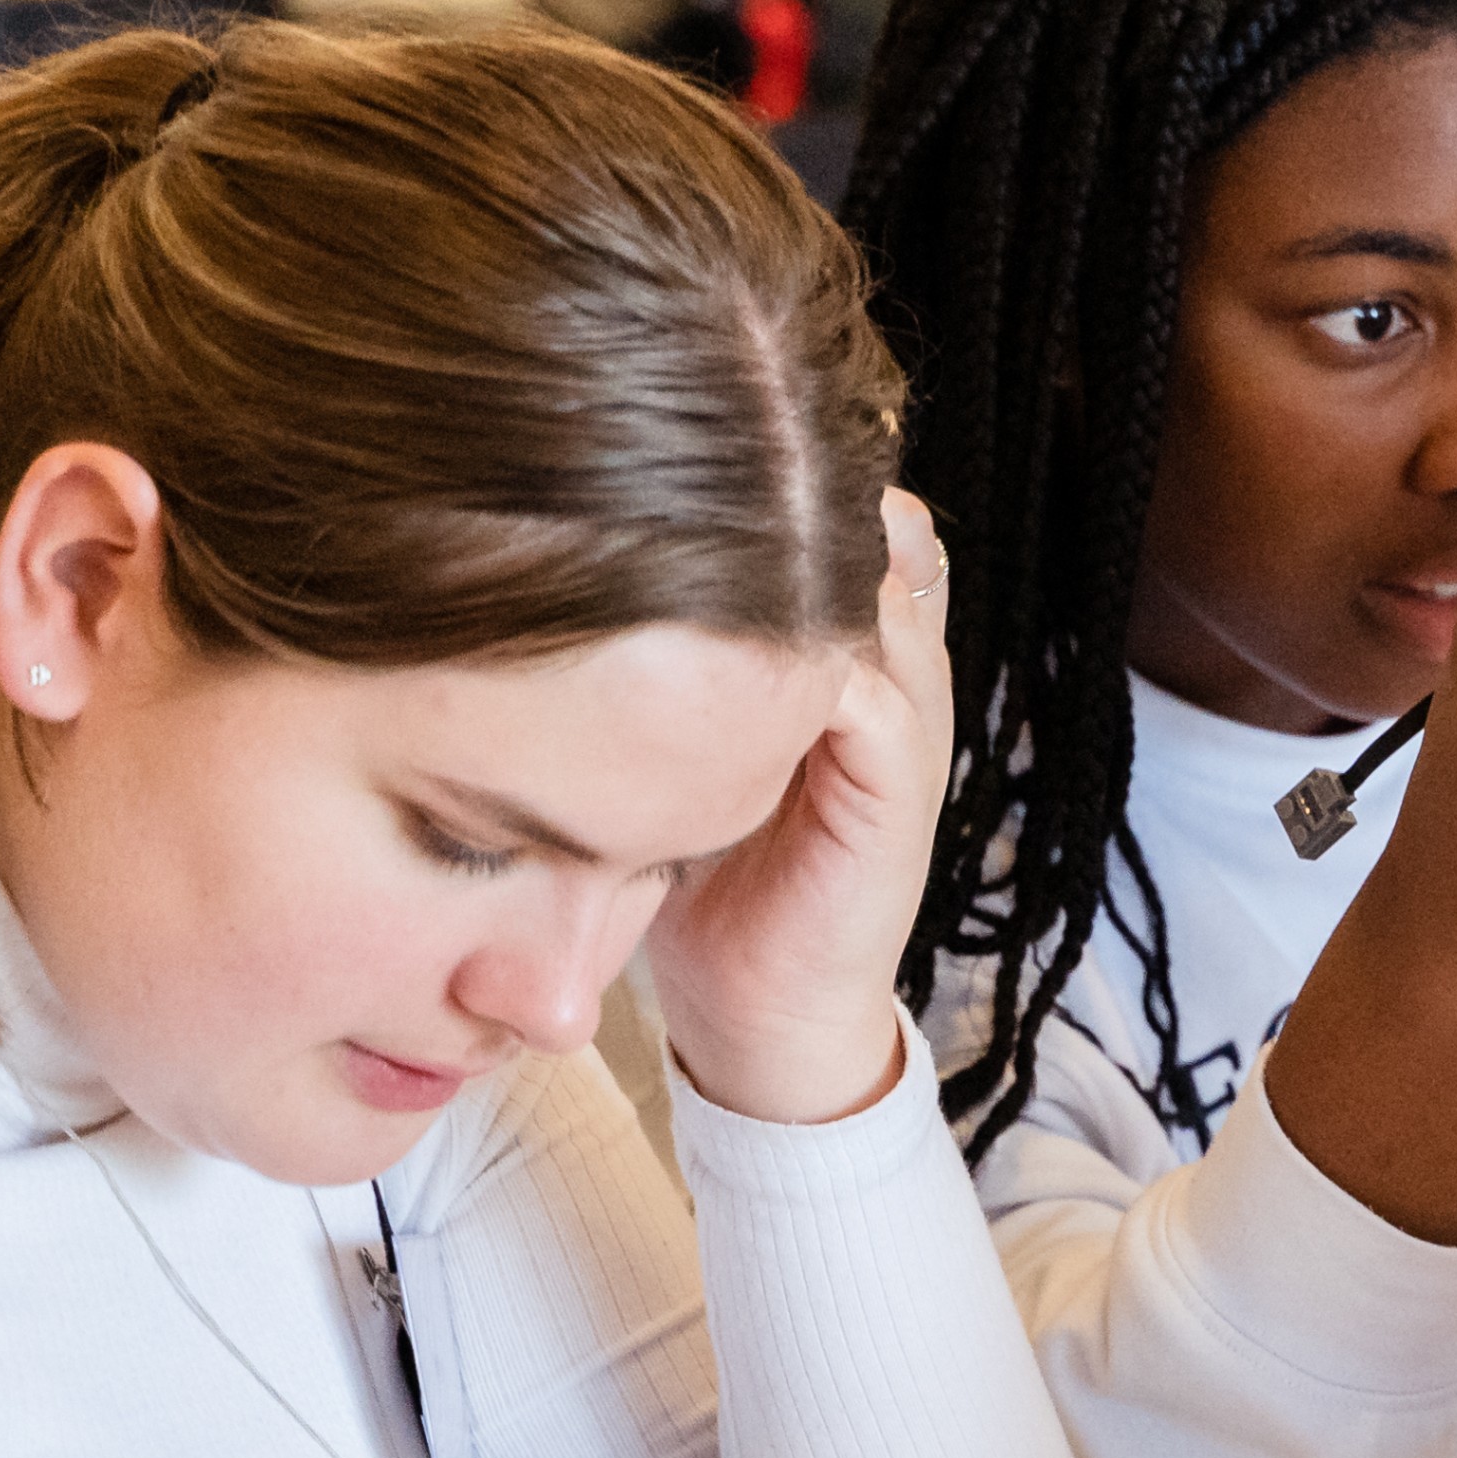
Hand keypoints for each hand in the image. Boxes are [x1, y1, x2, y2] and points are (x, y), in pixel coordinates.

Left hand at [654, 488, 956, 1125]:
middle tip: (692, 445)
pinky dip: (799, 652)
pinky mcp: (899, 785)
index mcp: (846, 658)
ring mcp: (908, 726)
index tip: (673, 436)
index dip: (781, 471)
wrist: (759, 1021)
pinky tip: (702, 641)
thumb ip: (657, 659)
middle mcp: (893, 676)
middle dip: (795, 486)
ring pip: (881, 591)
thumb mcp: (667, 746)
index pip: (843, 522)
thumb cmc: (702, 885)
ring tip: (691, 518)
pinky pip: (869, 685)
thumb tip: (548, 557)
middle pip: (876, 530)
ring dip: (799, 558)